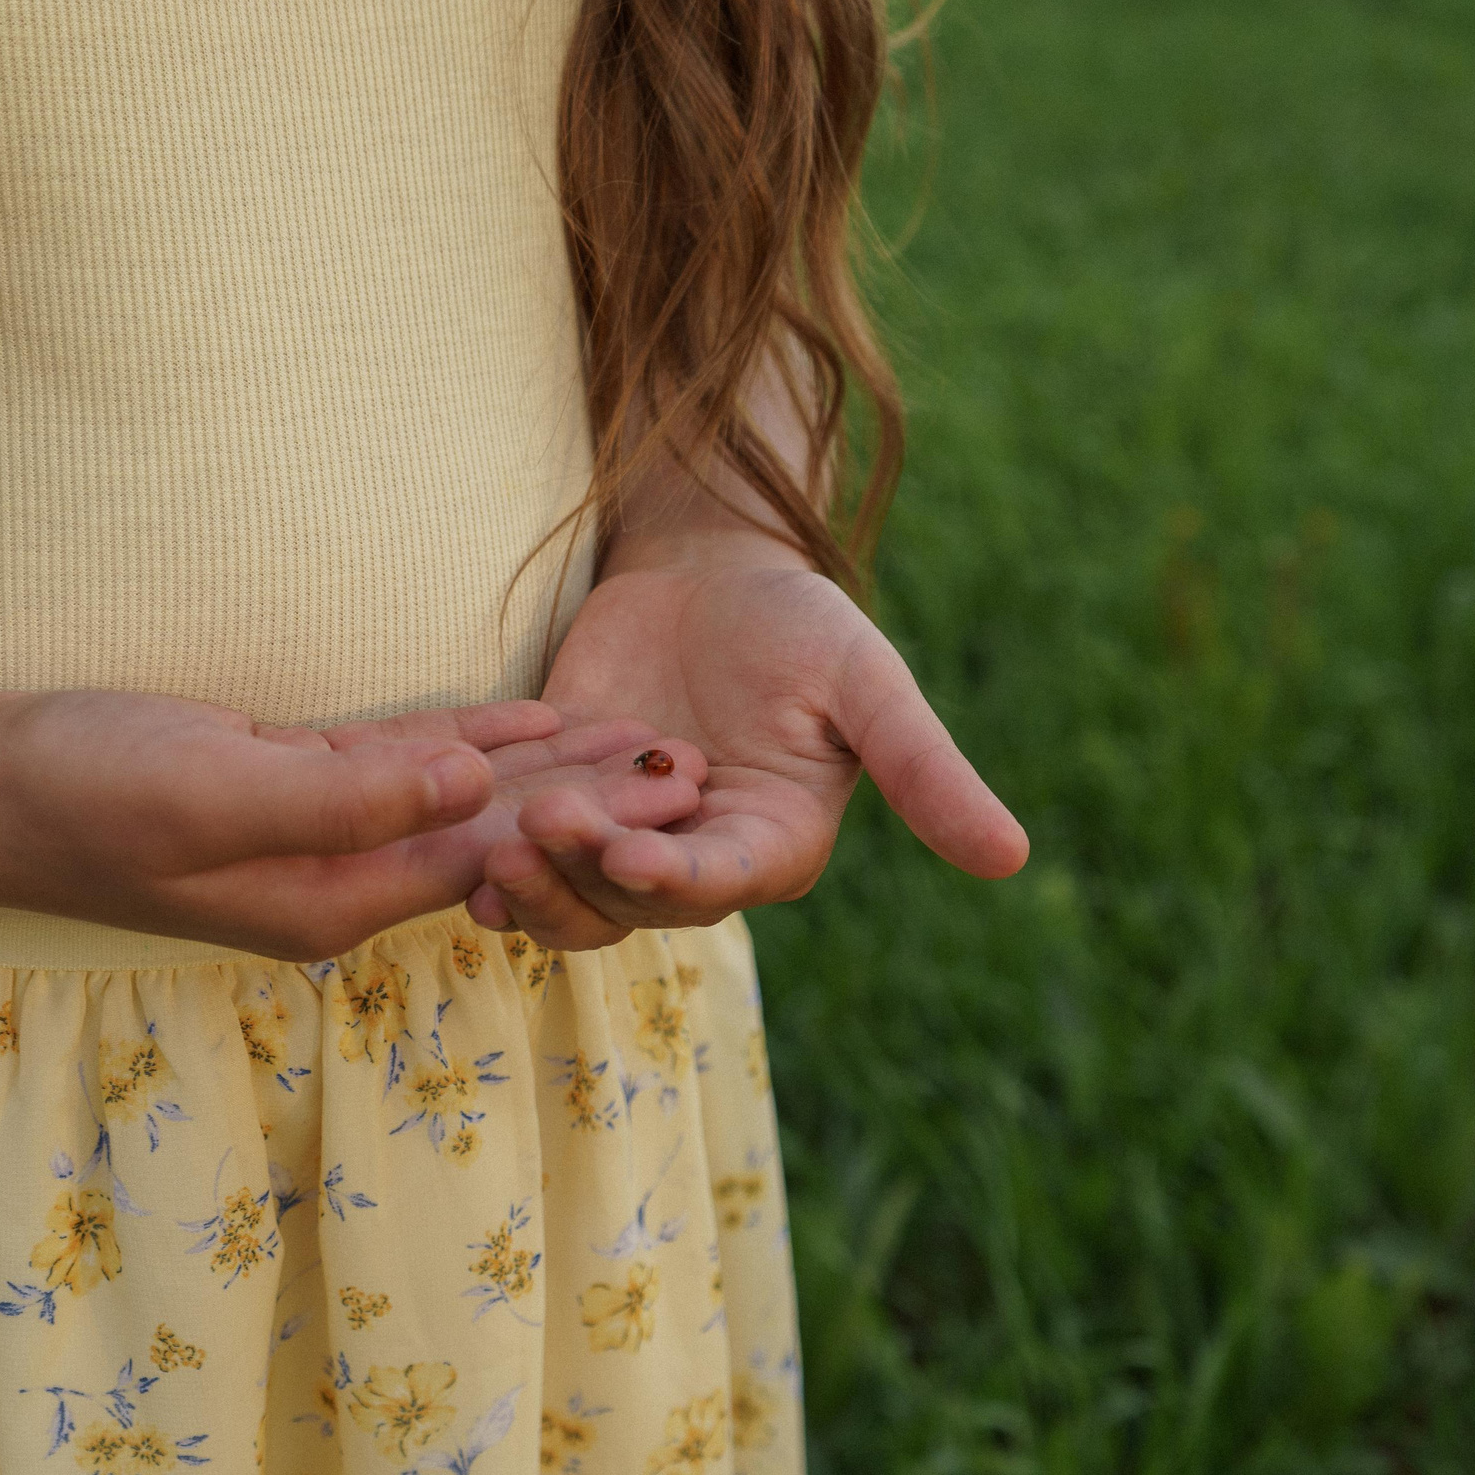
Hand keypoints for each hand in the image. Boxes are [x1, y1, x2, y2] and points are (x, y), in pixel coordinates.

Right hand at [0, 690, 704, 959]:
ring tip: (643, 734)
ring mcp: (315, 836)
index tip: (676, 787)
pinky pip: (404, 767)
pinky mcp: (290, 788)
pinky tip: (533, 717)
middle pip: (494, 835)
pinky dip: (474, 740)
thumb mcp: (214, 789)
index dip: (590, 821)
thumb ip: (348, 796)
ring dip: (550, 768)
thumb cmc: (80, 790)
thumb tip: (475, 787)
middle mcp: (339, 879)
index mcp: (335, 899)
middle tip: (694, 757)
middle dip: (594, 800)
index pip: (494, 860)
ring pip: (459, 799)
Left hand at [468, 560, 1029, 949]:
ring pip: (571, 901)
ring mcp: (622, 843)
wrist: (707, 570)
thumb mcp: (867, 683)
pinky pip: (522, 858)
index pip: (721, 884)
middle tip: (537, 828)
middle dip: (585, 874)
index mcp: (775, 846)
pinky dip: (491, 859)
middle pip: (632, 904)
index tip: (634, 853)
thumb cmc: (799, 619)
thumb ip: (926, 770)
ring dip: (532, 886)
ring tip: (493, 846)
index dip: (675, 878)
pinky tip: (460, 841)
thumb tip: (1015, 859)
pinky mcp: (561, 812)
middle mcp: (698, 863)